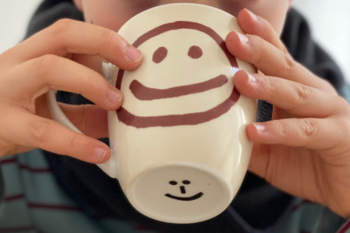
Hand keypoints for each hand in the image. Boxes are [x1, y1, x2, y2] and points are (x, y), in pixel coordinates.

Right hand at [0, 19, 141, 162]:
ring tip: (117, 104)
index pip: (69, 32)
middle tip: (134, 65)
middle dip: (102, 44)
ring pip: (48, 69)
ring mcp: (6, 89)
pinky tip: (100, 153)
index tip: (135, 56)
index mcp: (31, 56)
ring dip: (91, 83)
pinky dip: (76, 142)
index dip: (104, 38)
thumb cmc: (17, 116)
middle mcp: (17, 64)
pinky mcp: (3, 124)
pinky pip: (42, 130)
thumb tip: (127, 117)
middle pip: (61, 36)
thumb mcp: (54, 109)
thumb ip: (88, 109)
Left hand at [226, 9, 349, 217]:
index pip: (278, 59)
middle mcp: (315, 95)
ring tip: (239, 80)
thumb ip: (246, 139)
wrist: (349, 189)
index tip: (239, 21)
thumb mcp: (271, 150)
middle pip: (285, 67)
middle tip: (232, 37)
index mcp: (298, 91)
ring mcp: (329, 113)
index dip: (260, 38)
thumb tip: (214, 136)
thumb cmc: (311, 164)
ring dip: (267, 85)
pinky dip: (278, 131)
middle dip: (258, 50)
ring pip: (295, 94)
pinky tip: (254, 131)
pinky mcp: (338, 136)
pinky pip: (304, 132)